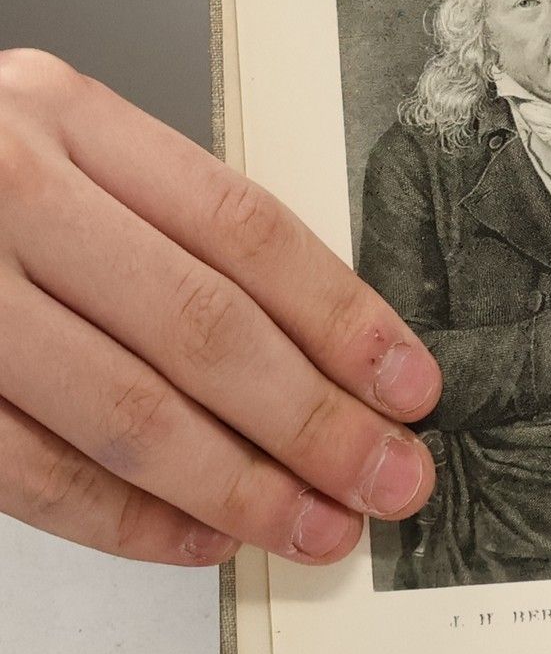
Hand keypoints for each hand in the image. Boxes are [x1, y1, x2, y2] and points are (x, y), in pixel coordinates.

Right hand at [0, 51, 442, 566]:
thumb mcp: (51, 148)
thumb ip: (162, 227)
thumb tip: (320, 353)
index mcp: (60, 115)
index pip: (244, 230)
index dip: (341, 318)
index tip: (409, 386)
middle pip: (201, 326)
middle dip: (313, 422)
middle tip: (390, 478)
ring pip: (123, 410)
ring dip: (236, 487)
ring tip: (313, 526)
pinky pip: (26, 471)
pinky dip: (125, 519)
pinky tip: (200, 538)